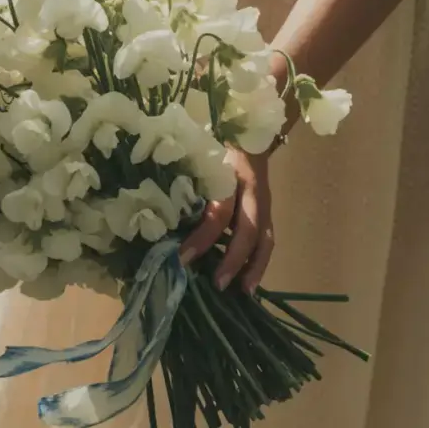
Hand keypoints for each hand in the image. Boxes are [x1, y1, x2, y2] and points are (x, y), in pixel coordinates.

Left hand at [179, 147, 273, 293]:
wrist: (248, 136)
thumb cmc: (215, 150)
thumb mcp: (201, 163)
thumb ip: (188, 188)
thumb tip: (160, 221)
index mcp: (232, 179)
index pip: (219, 214)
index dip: (202, 238)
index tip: (182, 258)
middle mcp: (252, 194)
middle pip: (248, 232)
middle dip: (234, 261)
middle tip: (217, 285)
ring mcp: (265, 204)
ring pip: (265, 240)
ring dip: (254, 267)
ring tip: (243, 292)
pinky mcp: (268, 213)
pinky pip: (267, 240)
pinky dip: (259, 262)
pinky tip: (249, 281)